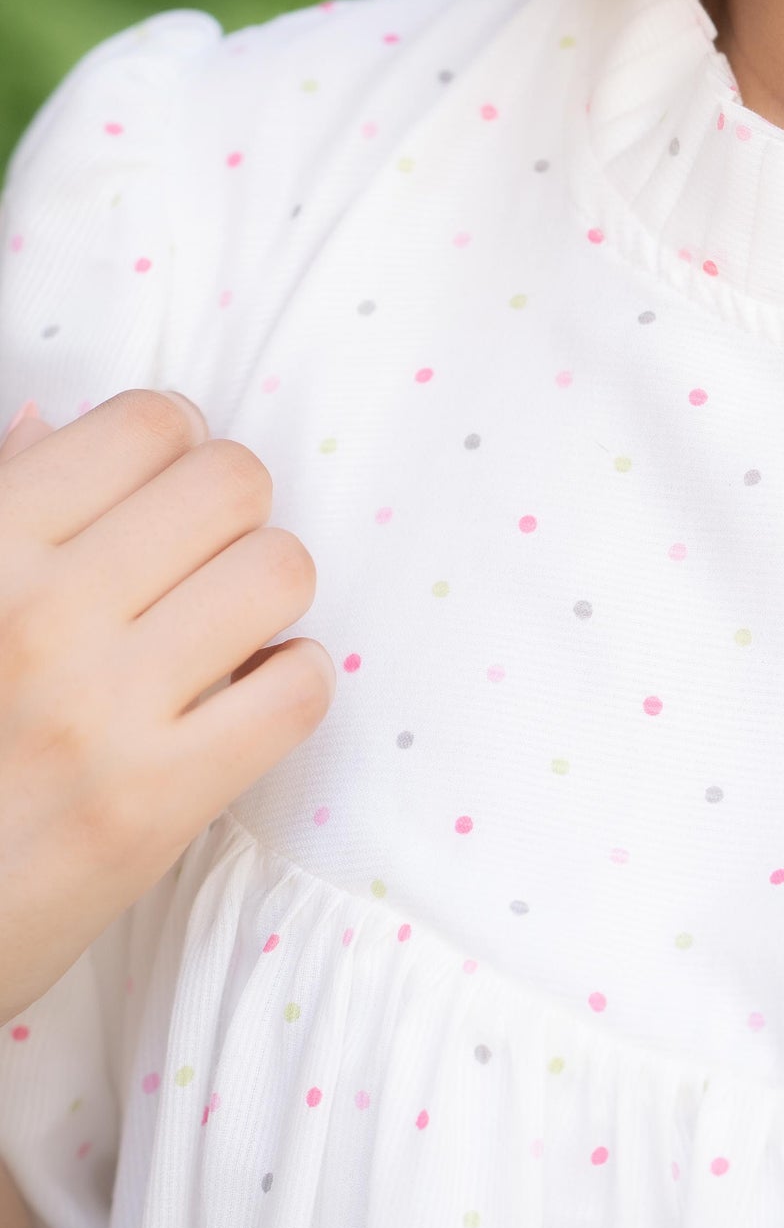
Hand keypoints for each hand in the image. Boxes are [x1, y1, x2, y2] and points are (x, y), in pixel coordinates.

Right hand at [0, 389, 332, 1025]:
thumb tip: (49, 424)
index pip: (153, 422)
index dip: (176, 449)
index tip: (158, 496)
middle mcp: (41, 614)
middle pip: (235, 482)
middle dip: (230, 516)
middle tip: (197, 565)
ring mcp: (102, 712)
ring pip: (281, 571)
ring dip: (266, 594)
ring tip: (222, 629)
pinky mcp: (154, 805)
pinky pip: (298, 690)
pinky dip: (290, 683)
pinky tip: (242, 697)